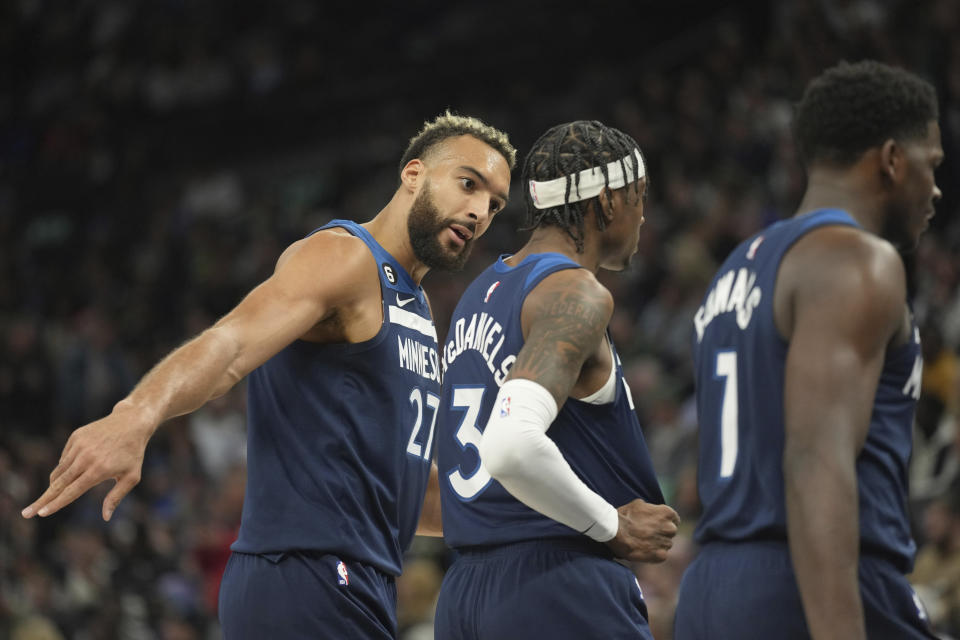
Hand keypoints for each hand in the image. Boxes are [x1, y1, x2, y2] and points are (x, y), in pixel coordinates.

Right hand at [21, 408, 152, 520]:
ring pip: (60, 471)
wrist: (131, 423)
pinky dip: (66, 467)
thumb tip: (105, 517)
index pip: (71, 491)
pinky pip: (65, 458)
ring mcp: (79, 446)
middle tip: (26, 513)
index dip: (55, 504)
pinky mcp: (75, 437)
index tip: (41, 513)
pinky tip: (78, 466)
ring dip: (55, 484)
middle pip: (58, 484)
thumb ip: (116, 497)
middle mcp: (86, 458)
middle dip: (42, 500)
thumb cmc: (133, 454)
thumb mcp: (131, 477)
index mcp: (98, 470)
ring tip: (56, 492)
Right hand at [605, 499, 679, 562]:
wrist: (615, 531)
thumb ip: (652, 509)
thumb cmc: (625, 515)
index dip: (665, 522)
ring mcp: (666, 543)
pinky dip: (654, 554)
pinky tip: (643, 550)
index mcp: (667, 513)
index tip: (657, 525)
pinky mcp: (661, 556)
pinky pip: (662, 555)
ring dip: (658, 544)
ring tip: (643, 543)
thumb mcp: (640, 504)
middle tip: (648, 534)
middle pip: (670, 532)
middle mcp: (670, 528)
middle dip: (662, 533)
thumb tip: (654, 512)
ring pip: (666, 544)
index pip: (674, 519)